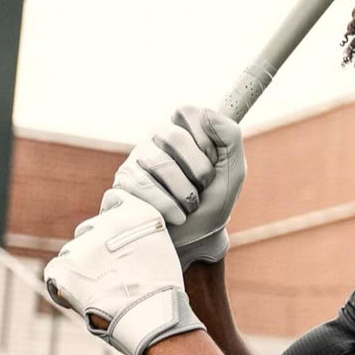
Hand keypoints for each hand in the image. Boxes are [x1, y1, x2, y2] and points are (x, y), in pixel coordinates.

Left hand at [44, 189, 203, 354]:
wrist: (152, 316)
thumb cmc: (162, 289)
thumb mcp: (161, 247)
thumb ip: (139, 232)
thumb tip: (119, 236)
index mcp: (136, 212)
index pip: (113, 199)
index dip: (111, 218)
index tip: (115, 236)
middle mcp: (108, 221)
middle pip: (89, 227)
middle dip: (95, 247)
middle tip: (110, 273)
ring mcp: (84, 244)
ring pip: (72, 251)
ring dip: (81, 266)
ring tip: (100, 290)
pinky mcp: (64, 267)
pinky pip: (55, 271)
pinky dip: (63, 284)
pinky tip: (82, 298)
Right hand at [113, 106, 245, 269]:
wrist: (195, 242)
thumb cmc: (213, 202)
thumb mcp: (233, 170)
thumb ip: (230, 136)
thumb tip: (207, 113)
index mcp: (183, 130)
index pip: (188, 113)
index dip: (207, 141)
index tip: (214, 162)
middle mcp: (155, 140)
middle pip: (173, 137)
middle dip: (199, 170)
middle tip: (203, 187)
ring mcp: (135, 161)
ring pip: (159, 164)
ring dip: (185, 193)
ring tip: (190, 205)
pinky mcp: (121, 185)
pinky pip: (142, 187)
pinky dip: (167, 206)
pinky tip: (175, 216)